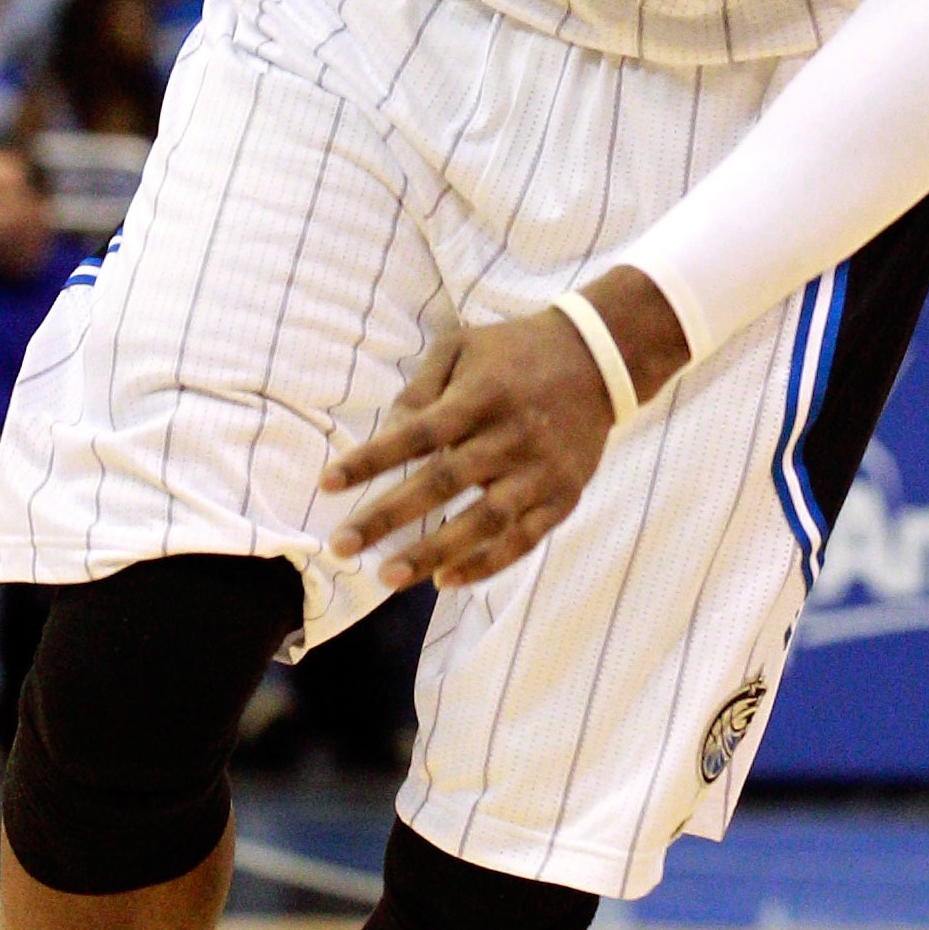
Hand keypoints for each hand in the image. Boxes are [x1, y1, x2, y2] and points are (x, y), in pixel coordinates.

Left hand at [322, 274, 687, 591]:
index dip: (372, 460)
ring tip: (387, 578)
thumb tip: (387, 434)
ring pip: (482, 522)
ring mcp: (540, 471)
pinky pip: (522, 541)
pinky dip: (486, 565)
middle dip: (388, 517)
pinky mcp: (563, 498)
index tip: (327, 485)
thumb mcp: (462, 347)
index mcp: (482, 395)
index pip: (417, 433)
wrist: (601, 358)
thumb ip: (421, 389)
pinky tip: (445, 581)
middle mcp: (511, 436)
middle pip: (443, 482)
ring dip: (433, 553)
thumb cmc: (515, 352)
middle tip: (341, 546)